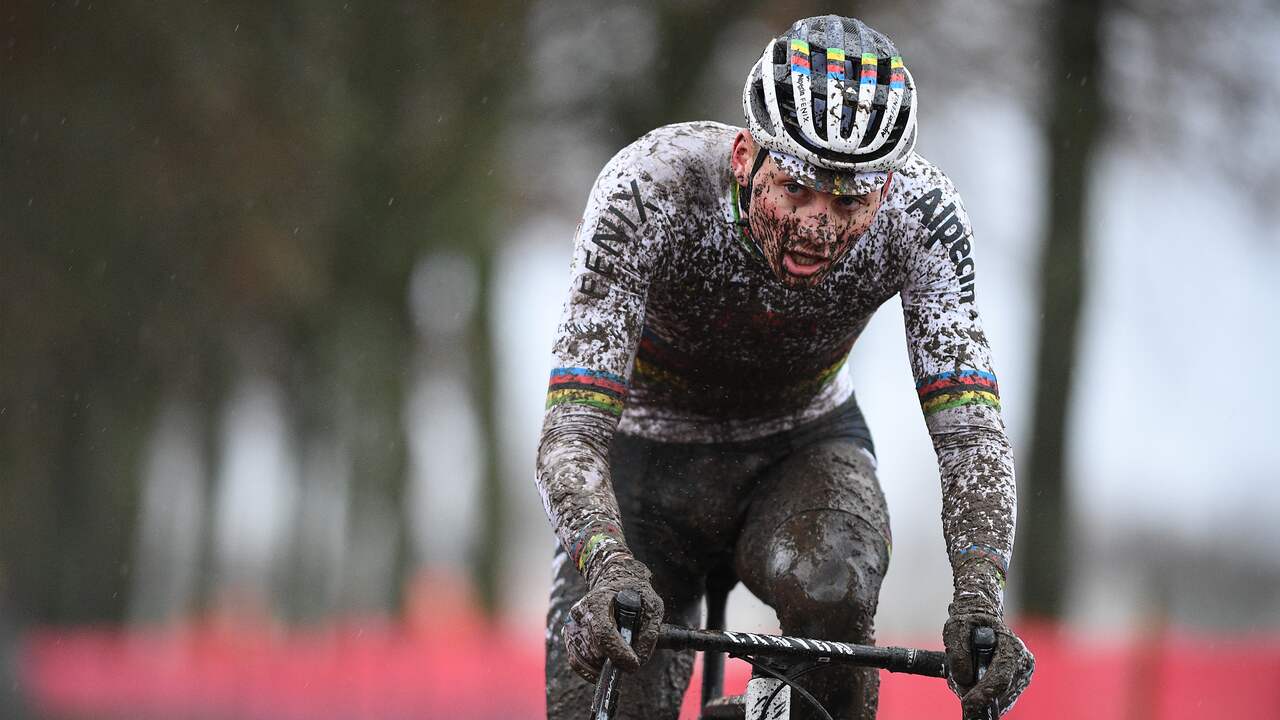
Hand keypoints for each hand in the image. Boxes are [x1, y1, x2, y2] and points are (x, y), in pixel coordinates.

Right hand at [563, 555, 663, 681]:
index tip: (634, 664)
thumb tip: (640, 660)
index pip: (604, 632)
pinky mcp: (570, 635)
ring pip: (582, 658)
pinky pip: (575, 661)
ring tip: (620, 662)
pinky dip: (590, 671)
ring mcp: (572, 624)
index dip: (618, 652)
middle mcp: (580, 611)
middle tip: (630, 665)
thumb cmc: (636, 593)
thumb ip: (650, 632)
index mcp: (598, 599)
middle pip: (593, 648)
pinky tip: (604, 669)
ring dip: (602, 667)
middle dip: (613, 661)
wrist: (616, 580)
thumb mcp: (653, 605)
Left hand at [943, 608, 1034, 716]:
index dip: (984, 692)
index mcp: (1012, 646)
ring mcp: (1021, 677)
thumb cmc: (969, 623)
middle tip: (956, 684)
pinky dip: (983, 695)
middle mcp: (1023, 663)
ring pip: (998, 700)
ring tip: (964, 674)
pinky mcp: (1016, 686)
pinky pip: (998, 701)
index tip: (967, 702)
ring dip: (979, 694)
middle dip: (977, 694)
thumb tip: (964, 678)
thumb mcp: (955, 628)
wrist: (982, 621)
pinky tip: (973, 680)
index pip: (1001, 678)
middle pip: (1000, 693)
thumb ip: (958, 651)